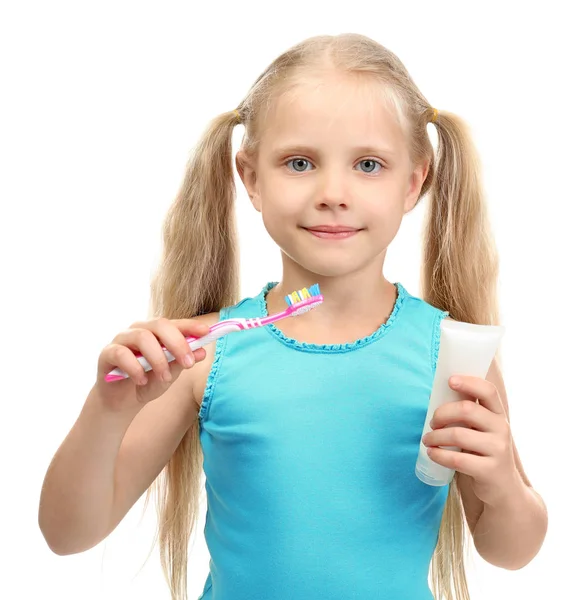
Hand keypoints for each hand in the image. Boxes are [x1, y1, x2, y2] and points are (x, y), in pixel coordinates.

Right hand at [94, 317, 209, 409]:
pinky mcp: (107, 353)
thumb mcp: (170, 374)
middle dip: (177, 343)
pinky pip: (121, 353)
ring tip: (165, 378)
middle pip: (159, 325)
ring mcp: (122, 339)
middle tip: (188, 363)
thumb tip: (202, 351)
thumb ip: (183, 362)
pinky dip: (135, 368)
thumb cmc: (148, 382)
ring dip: (158, 359)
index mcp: (156, 332)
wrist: (122, 402)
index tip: (206, 332)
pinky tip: (142, 380)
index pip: (175, 323)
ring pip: (142, 337)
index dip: (190, 326)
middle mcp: (139, 330)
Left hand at [422, 375, 519, 506]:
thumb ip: (469, 414)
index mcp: (498, 414)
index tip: (450, 380)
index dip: (468, 382)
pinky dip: (439, 455)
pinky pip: (457, 459)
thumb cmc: (484, 453)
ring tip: (427, 440)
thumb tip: (438, 394)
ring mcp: (498, 450)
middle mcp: (502, 428)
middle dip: (442, 413)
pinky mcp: (490, 470)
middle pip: (466, 409)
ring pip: (458, 434)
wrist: (504, 490)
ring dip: (435, 436)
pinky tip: (432, 454)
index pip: (488, 390)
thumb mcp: (482, 430)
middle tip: (432, 423)